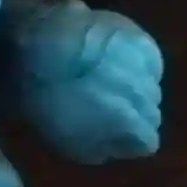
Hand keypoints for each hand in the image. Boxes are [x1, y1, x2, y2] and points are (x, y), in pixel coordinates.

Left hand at [1, 0, 162, 163]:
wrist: (33, 48)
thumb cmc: (45, 103)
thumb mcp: (70, 145)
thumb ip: (106, 150)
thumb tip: (125, 144)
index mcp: (129, 124)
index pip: (149, 141)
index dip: (132, 141)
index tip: (116, 134)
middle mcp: (145, 95)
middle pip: (153, 112)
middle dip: (135, 115)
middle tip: (110, 109)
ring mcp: (143, 64)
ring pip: (153, 85)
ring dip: (137, 88)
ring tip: (112, 83)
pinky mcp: (138, 36)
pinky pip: (150, 59)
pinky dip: (140, 64)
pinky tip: (121, 63)